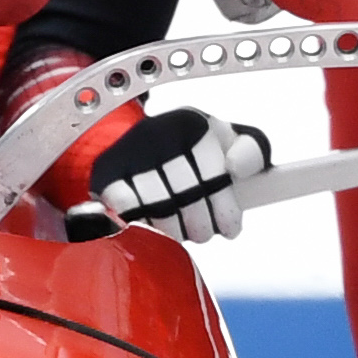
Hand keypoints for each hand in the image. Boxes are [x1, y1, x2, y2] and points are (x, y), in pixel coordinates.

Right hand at [90, 107, 271, 239]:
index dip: (224, 209)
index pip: (216, 175)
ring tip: (181, 232)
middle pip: (187, 195)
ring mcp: (132, 153)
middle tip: (203, 233)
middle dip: (200, 224)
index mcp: (194, 124)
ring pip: (159, 207)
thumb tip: (235, 166)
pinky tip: (151, 225)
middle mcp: (161, 133)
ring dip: (173, 230)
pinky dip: (141, 223)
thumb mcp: (226, 143)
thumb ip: (250, 152)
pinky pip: (125, 208)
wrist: (138, 142)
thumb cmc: (191, 148)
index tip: (230, 229)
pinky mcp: (107, 173)